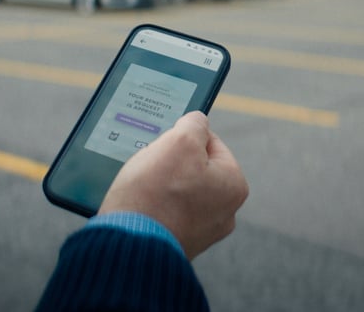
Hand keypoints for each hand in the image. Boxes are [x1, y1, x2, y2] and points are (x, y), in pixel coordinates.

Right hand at [100, 111, 248, 259]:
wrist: (129, 243)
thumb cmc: (156, 192)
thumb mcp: (180, 140)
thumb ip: (194, 123)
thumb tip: (197, 121)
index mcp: (234, 186)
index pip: (210, 143)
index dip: (184, 136)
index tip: (165, 143)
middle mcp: (224, 213)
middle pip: (193, 167)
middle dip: (170, 161)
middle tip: (152, 165)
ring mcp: (201, 231)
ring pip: (177, 189)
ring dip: (159, 183)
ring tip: (143, 186)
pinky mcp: (177, 242)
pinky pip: (165, 211)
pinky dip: (153, 204)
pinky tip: (140, 204)